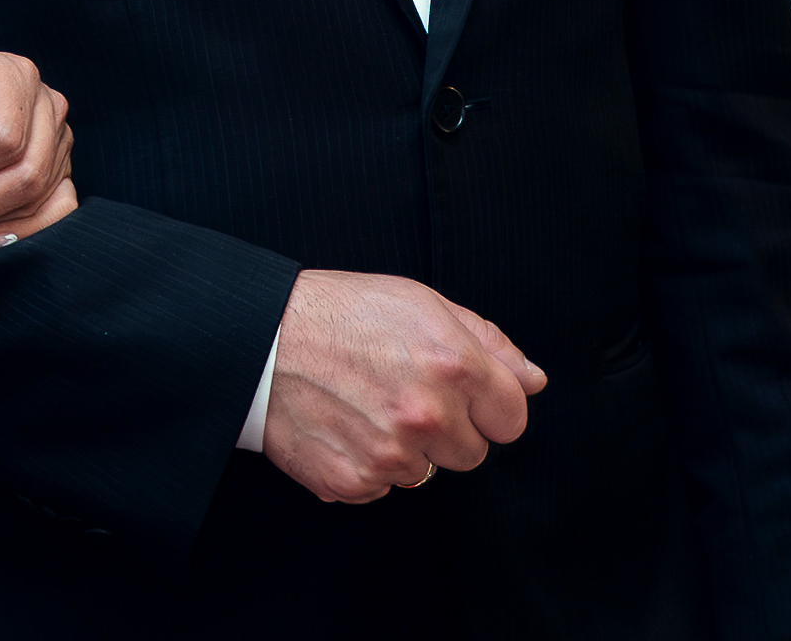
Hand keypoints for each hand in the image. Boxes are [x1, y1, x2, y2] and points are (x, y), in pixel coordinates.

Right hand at [262, 269, 545, 502]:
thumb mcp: (418, 302)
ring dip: (401, 448)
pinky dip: (363, 464)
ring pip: (425, 473)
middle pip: (472, 453)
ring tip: (360, 404)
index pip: (512, 418)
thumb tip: (532, 381)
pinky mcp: (355, 481)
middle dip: (444, 429)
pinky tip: (340, 425)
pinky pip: (382, 488)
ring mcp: (391, 453)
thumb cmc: (337, 312)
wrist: (257, 338)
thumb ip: (487, 342)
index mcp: (453, 363)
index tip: (455, 392)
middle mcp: (427, 413)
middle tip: (397, 392)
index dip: (485, 404)